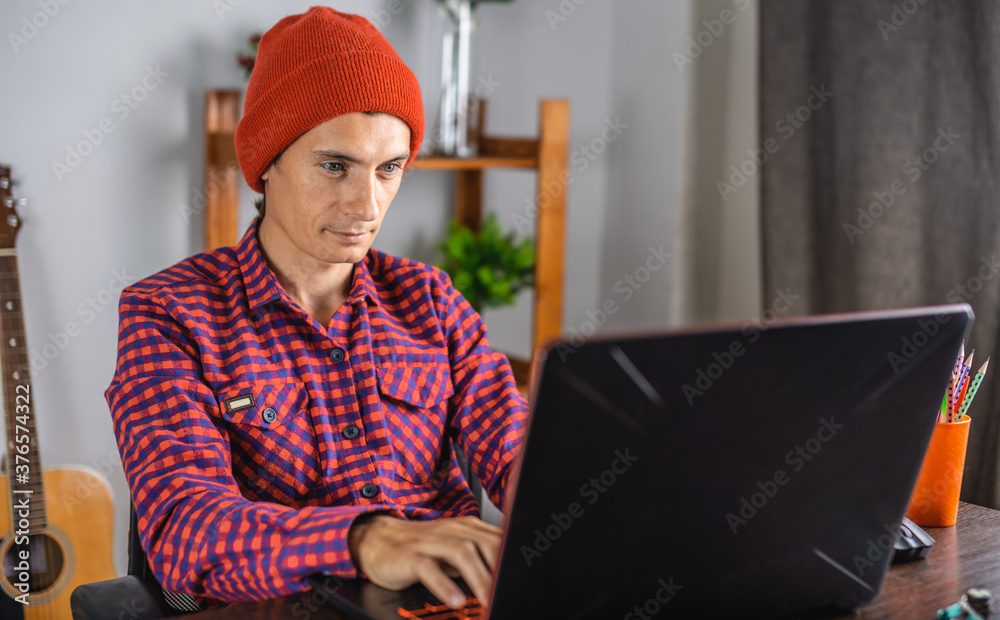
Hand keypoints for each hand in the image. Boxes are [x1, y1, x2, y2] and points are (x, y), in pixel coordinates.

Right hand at [348, 514, 501, 608]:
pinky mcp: (410, 556)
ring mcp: (431, 542)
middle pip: (486, 544)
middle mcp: (452, 531)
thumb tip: (507, 576)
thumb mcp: (455, 549)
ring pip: (462, 552)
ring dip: (480, 578)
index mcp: (468, 528)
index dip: (514, 558)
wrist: (378, 539)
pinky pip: (429, 568)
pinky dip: (444, 585)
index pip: (499, 539)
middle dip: (501, 570)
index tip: (525, 579)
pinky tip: (455, 599)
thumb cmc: (421, 547)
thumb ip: (480, 558)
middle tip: (509, 594)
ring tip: (489, 600)